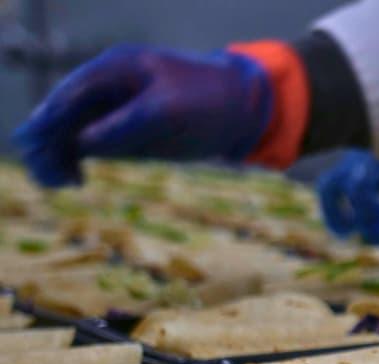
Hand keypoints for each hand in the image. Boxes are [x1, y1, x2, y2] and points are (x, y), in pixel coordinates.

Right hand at [12, 45, 272, 187]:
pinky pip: (87, 145)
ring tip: (60, 182)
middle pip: (60, 113)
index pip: (69, 94)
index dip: (49, 120)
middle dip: (48, 141)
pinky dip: (74, 160)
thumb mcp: (169, 113)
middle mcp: (106, 88)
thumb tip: (82, 143)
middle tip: (51, 176)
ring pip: (68, 132)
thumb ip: (126, 126)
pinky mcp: (123, 132)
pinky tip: (73, 180)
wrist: (244, 109)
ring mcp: (112, 110)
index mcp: (115, 69)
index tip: (38, 146)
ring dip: (56, 154)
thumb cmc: (210, 102)